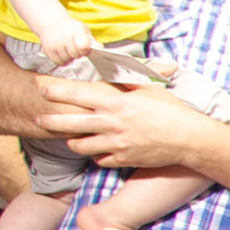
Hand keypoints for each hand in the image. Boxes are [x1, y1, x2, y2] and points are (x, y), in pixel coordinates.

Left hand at [36, 74, 213, 171]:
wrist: (190, 138)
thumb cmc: (172, 110)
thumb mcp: (149, 89)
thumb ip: (127, 81)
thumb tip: (112, 69)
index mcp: (116, 103)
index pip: (77, 95)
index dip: (56, 91)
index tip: (41, 88)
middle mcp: (112, 123)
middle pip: (70, 124)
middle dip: (50, 121)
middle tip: (39, 118)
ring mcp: (117, 144)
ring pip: (80, 145)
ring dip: (72, 141)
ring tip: (71, 138)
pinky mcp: (124, 159)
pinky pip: (100, 160)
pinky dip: (96, 156)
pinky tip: (98, 151)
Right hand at [39, 23, 95, 66]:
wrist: (51, 22)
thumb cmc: (71, 28)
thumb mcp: (83, 30)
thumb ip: (92, 40)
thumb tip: (100, 48)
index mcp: (76, 30)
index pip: (83, 47)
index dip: (85, 50)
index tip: (84, 48)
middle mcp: (63, 37)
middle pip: (75, 55)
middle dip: (77, 53)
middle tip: (75, 46)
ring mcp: (54, 44)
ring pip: (67, 60)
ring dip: (69, 57)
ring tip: (67, 48)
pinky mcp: (48, 50)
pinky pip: (59, 62)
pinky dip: (62, 60)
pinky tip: (62, 51)